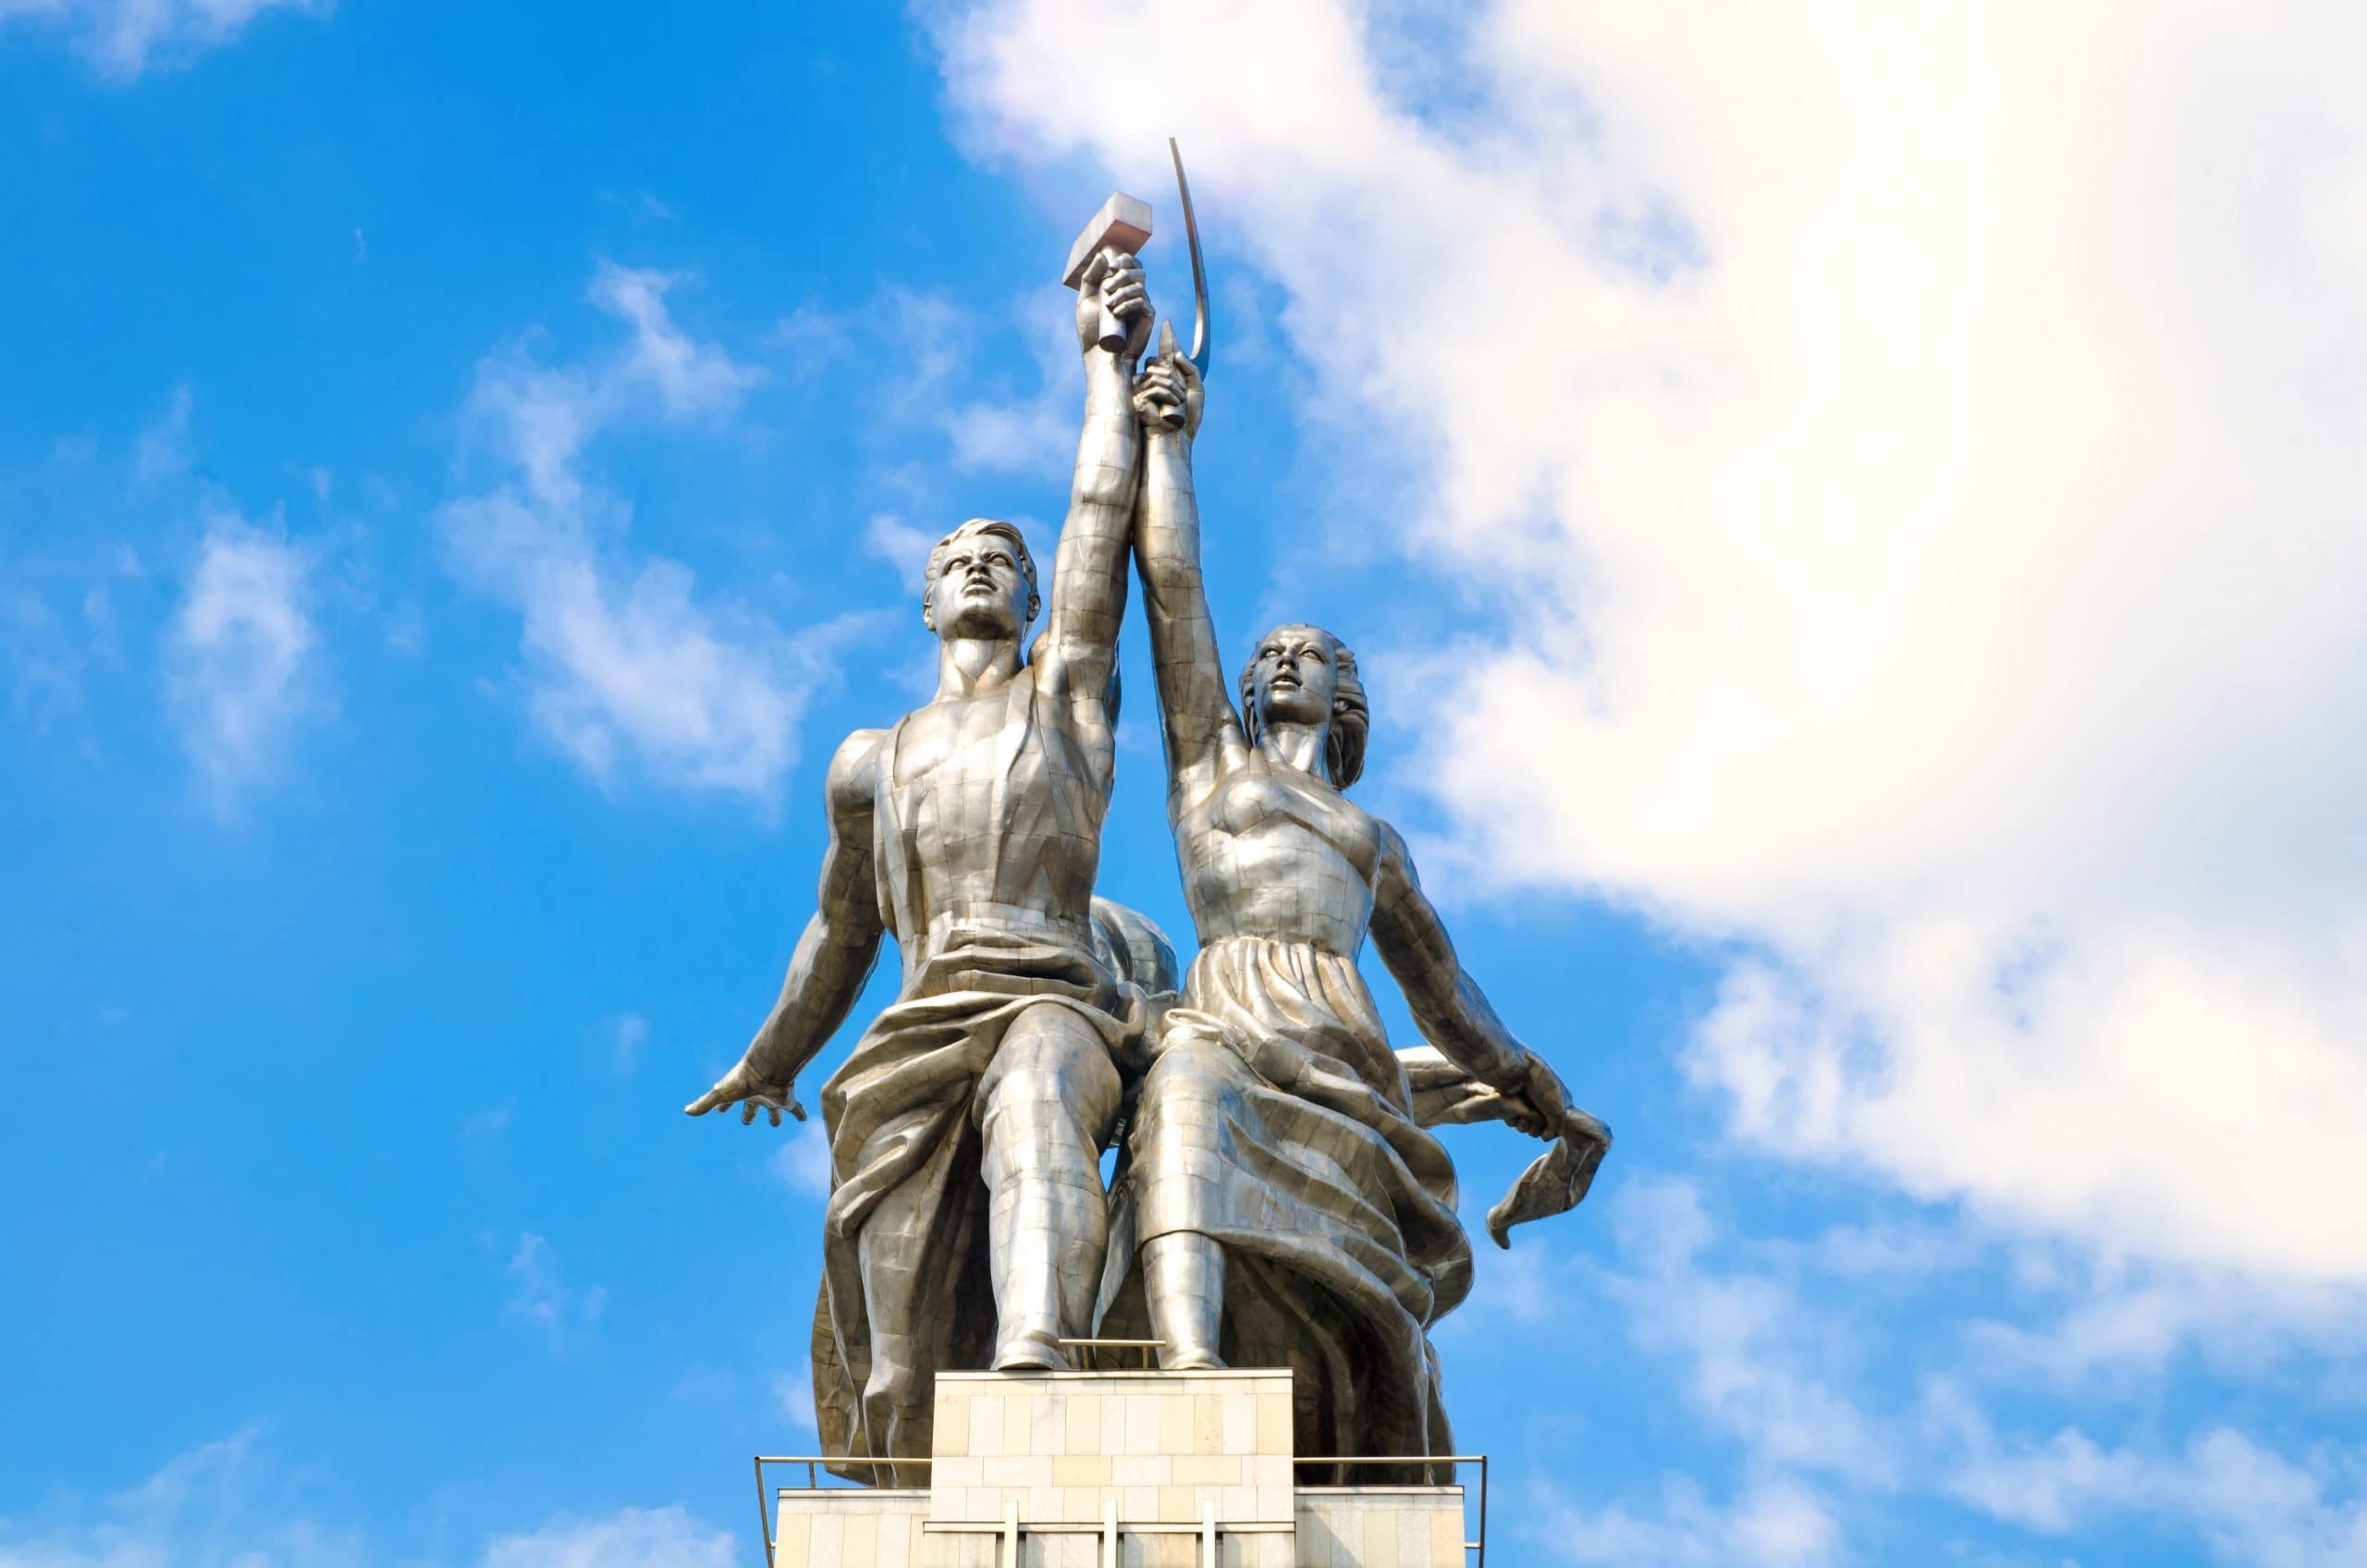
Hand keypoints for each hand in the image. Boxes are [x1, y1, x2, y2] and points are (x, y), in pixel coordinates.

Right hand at [684, 1056, 806, 1126]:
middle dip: (749, 1114)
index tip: (720, 1111)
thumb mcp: (721, 1093)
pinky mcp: (786, 1099)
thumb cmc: (743, 1079)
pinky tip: (805, 1119)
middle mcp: (756, 1095)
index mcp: (740, 1093)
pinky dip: (800, 1113)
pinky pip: (795, 1108)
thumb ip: (704, 1103)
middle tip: (748, 1121)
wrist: (769, 1068)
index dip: (723, 1107)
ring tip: (776, 1123)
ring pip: (773, 1109)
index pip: (728, 1102)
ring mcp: (772, 1097)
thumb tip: (686, 1111)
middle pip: (751, 1107)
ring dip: (775, 1116)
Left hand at [1076, 250, 1152, 362]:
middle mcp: (1133, 292)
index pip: (1130, 263)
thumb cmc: (1092, 330)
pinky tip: (1117, 313)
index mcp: (1120, 286)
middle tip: (1107, 288)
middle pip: (1138, 271)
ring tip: (1108, 305)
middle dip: (1122, 275)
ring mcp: (1142, 304)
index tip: (1111, 266)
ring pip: (1139, 286)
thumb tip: (1102, 255)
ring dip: (1122, 291)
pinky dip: (1128, 304)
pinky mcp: (1148, 316)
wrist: (1100, 354)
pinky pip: (1142, 302)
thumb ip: (1090, 277)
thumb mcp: (1085, 300)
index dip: (1124, 260)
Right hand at [1131, 322, 1203, 437]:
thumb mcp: (1196, 390)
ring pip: (1157, 373)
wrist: (1178, 438)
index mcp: (1165, 378)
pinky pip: (1154, 386)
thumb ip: (1189, 368)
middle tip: (1183, 394)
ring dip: (1174, 387)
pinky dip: (1168, 394)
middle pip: (1158, 361)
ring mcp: (1142, 390)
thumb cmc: (1187, 418)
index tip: (1167, 323)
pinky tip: (1173, 405)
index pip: (1164, 354)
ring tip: (1180, 402)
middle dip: (1175, 375)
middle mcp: (1150, 381)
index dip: (1167, 338)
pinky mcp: (1138, 400)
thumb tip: (1175, 352)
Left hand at [1496, 1051, 1570, 1140]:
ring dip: (1523, 1124)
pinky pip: (1512, 1122)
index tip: (1548, 1121)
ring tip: (1521, 1112)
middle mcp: (1543, 1104)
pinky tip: (1512, 1109)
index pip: (1557, 1127)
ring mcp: (1527, 1104)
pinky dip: (1512, 1119)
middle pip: (1539, 1130)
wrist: (1516, 1069)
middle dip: (1535, 1127)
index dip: (1551, 1129)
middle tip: (1533, 1115)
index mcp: (1558, 1102)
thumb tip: (1545, 1137)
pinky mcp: (1512, 1103)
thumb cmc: (1541, 1086)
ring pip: (1525, 1128)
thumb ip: (1557, 1127)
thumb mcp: (1558, 1109)